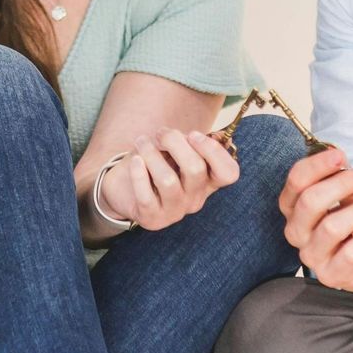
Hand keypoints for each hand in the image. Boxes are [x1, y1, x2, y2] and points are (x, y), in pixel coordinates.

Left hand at [100, 128, 240, 231]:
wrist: (124, 187)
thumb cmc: (155, 164)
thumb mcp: (174, 150)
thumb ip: (187, 142)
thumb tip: (193, 136)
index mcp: (207, 182)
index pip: (228, 173)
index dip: (214, 151)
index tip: (192, 135)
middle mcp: (195, 199)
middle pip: (196, 169)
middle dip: (175, 142)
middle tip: (160, 133)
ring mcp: (175, 212)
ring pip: (168, 180)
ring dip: (152, 154)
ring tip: (141, 142)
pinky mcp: (152, 219)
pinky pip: (146, 196)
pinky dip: (139, 174)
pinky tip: (135, 161)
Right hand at [278, 146, 352, 294]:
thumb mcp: (352, 190)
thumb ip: (343, 175)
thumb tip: (340, 159)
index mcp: (293, 206)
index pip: (296, 181)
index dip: (318, 165)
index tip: (340, 156)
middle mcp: (296, 231)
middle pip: (310, 202)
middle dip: (343, 184)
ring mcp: (310, 256)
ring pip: (331, 227)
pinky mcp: (330, 276)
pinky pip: (350, 253)